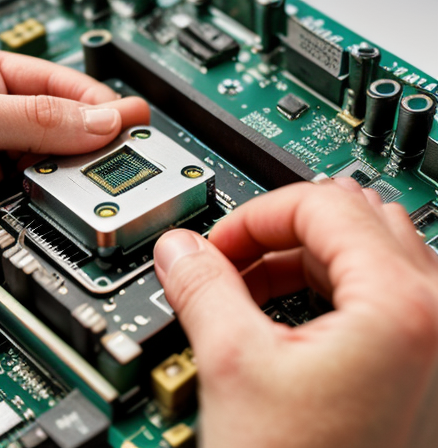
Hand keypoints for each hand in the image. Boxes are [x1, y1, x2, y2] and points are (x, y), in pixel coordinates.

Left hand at [0, 42, 149, 214]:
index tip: (138, 130)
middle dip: (70, 149)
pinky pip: (0, 179)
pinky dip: (3, 190)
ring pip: (27, 156)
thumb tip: (97, 121)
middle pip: (51, 124)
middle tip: (97, 173)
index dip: (103, 109)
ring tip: (34, 186)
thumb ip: (33, 121)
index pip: (63, 88)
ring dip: (32, 174)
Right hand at [153, 179, 437, 447]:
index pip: (322, 204)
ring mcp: (437, 344)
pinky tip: (285, 324)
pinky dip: (328, 293)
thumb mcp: (233, 369)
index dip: (254, 215)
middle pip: (354, 220)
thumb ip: (201, 289)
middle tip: (230, 265)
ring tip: (249, 294)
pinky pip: (382, 296)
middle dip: (280, 234)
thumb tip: (178, 249)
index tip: (214, 245)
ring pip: (370, 255)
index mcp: (403, 306)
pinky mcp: (425, 367)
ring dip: (303, 261)